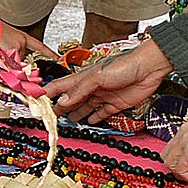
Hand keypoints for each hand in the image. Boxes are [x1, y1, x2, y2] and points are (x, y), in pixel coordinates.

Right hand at [47, 38, 171, 120]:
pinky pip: (101, 112)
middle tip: (50, 117)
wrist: (150, 67)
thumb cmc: (125, 65)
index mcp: (83, 77)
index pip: (61, 86)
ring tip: (65, 122)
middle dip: (60, 107)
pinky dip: (94, 118)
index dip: (49, 93)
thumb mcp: (98, 76)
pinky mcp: (116, 103)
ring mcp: (103, 95)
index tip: (37, 101)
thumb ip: (80, 89)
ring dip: (75, 114)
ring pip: (84, 107)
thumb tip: (64, 101)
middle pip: (71, 99)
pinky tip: (88, 121)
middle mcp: (91, 87)